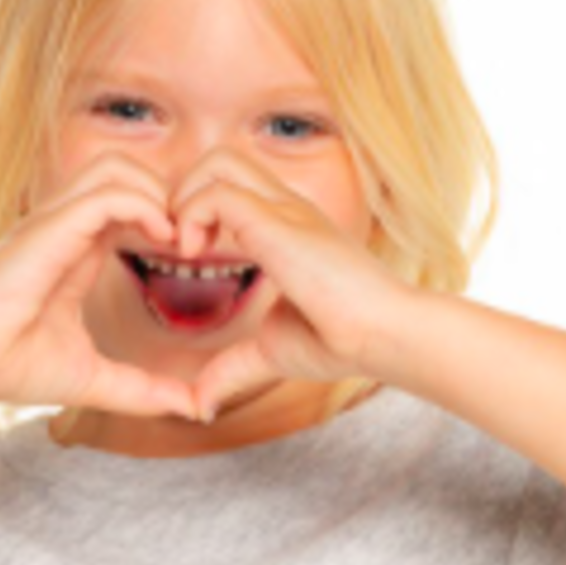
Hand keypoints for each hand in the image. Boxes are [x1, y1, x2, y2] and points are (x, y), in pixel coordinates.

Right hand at [0, 159, 203, 419]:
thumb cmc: (13, 367)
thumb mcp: (96, 380)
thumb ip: (144, 390)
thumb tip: (194, 409)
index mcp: (77, 248)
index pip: (129, 202)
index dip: (168, 217)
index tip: (194, 255)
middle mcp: (65, 226)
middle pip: (127, 169)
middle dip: (170, 195)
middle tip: (193, 242)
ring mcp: (53, 223)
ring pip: (117, 168)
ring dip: (158, 195)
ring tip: (178, 240)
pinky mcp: (47, 231)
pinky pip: (105, 195)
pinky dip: (142, 207)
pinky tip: (162, 240)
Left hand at [167, 152, 415, 418]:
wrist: (384, 335)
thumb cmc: (342, 341)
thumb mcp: (271, 351)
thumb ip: (232, 368)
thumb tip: (201, 405)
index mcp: (287, 227)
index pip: (231, 185)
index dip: (198, 212)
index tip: (190, 259)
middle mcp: (285, 207)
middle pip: (220, 159)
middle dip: (184, 194)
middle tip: (181, 248)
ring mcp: (284, 209)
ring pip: (217, 161)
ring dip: (186, 200)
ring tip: (187, 251)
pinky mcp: (279, 223)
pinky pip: (218, 192)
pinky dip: (192, 216)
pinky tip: (195, 256)